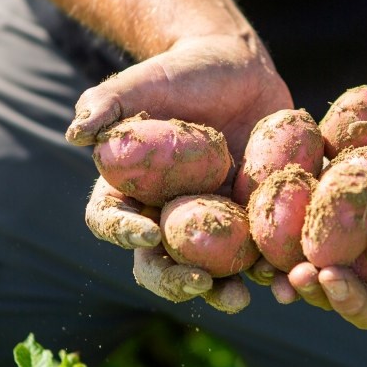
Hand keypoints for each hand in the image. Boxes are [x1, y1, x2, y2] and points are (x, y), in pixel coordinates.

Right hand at [73, 33, 292, 312]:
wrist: (236, 69)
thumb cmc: (179, 73)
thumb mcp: (143, 82)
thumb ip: (106, 102)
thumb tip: (76, 132)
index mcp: (127, 190)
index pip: (111, 221)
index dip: (123, 233)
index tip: (148, 232)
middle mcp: (166, 217)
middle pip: (160, 263)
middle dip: (177, 280)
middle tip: (199, 284)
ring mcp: (212, 225)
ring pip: (212, 271)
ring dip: (225, 291)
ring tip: (243, 297)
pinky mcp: (253, 223)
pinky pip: (260, 254)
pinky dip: (274, 270)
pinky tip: (290, 276)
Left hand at [283, 97, 366, 328]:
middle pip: (366, 301)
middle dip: (344, 294)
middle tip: (320, 276)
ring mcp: (347, 260)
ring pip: (325, 287)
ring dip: (305, 286)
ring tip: (286, 275)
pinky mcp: (312, 238)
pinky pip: (290, 257)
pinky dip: (274, 259)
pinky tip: (259, 257)